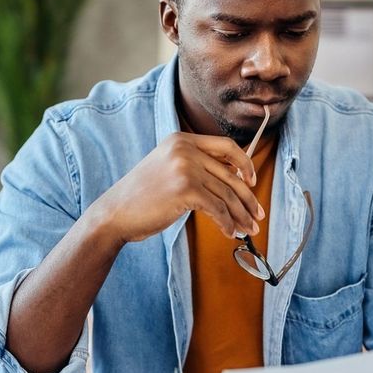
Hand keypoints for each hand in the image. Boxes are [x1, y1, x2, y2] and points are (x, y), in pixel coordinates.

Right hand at [86, 132, 263, 242]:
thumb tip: (233, 179)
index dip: (245, 163)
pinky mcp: (186, 189)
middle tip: (257, 215)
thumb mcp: (168, 169)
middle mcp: (185, 149)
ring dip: (241, 215)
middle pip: (231, 174)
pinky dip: (227, 223)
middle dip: (248, 199)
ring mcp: (185, 167)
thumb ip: (195, 166)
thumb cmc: (141, 197)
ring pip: (227, 194)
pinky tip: (229, 232)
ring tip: (247, 229)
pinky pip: (218, 208)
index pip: (226, 145)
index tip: (252, 182)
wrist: (115, 213)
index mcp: (181, 140)